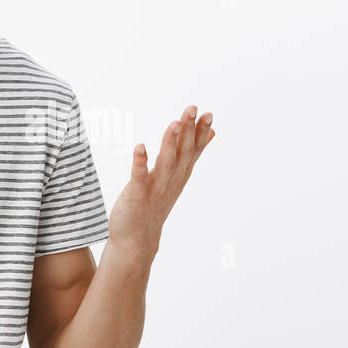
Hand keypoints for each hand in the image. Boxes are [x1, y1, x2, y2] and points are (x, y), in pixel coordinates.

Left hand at [108, 104, 214, 257]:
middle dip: (188, 131)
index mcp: (180, 175)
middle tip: (192, 109)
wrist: (137, 239)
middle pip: (182, 152)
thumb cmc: (155, 203)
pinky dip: (140, 162)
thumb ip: (191, 153)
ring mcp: (155, 188)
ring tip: (174, 123)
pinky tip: (140, 146)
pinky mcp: (136, 195)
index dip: (200, 132)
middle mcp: (171, 180)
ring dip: (169, 143)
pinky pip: (139, 177)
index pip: (194, 150)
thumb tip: (211, 132)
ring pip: (165, 163)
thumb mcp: (177, 176)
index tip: (208, 114)